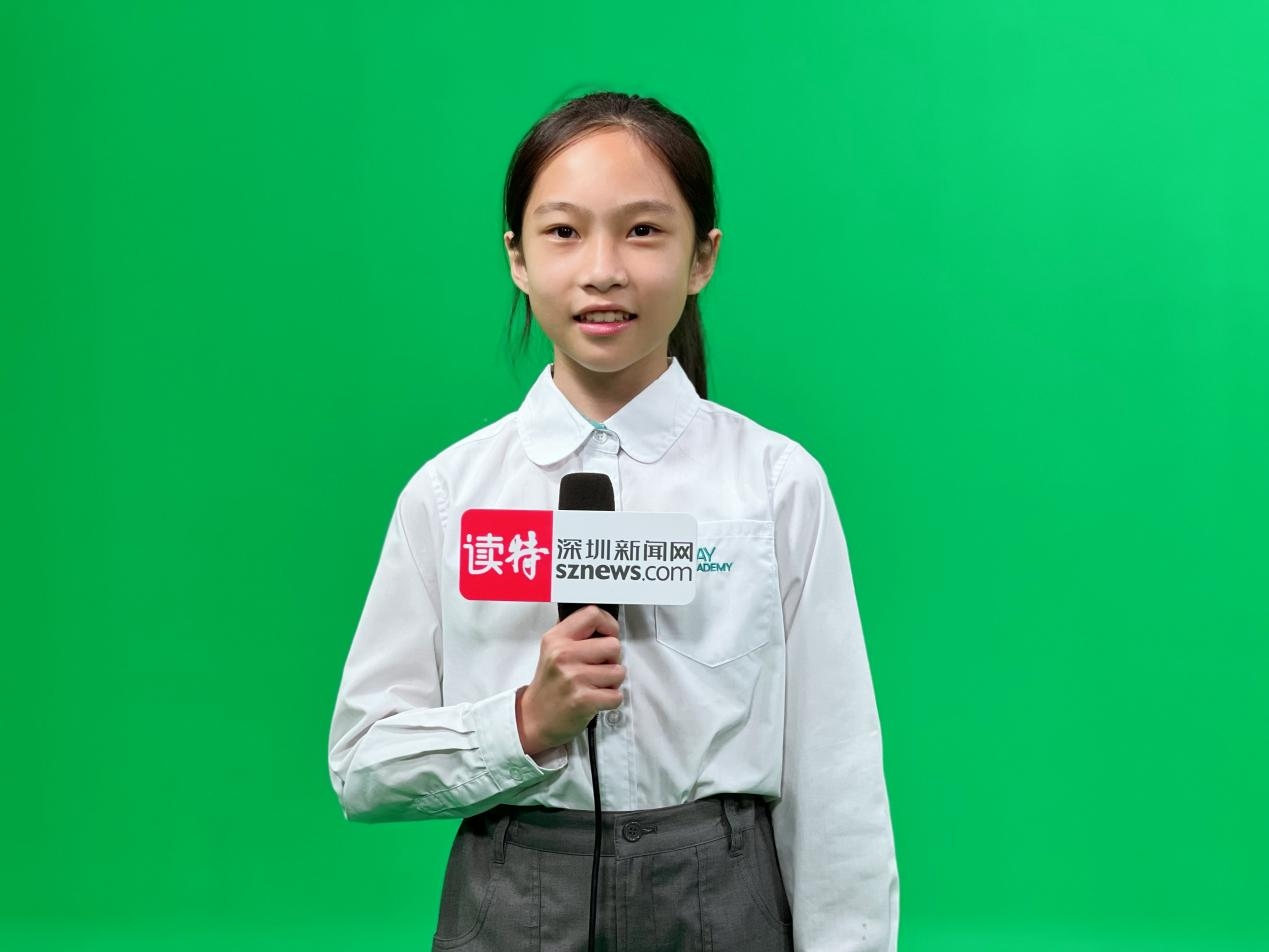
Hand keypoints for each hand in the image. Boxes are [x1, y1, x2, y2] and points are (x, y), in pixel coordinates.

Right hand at [516, 605, 624, 755]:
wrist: (534, 719)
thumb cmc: (550, 685)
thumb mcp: (552, 650)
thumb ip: (576, 635)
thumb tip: (605, 624)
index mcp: (556, 638)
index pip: (593, 614)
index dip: (609, 625)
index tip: (608, 636)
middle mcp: (563, 654)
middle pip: (614, 645)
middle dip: (612, 660)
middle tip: (598, 669)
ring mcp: (573, 677)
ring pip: (619, 672)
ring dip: (612, 682)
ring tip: (594, 686)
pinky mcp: (583, 700)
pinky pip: (616, 695)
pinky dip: (610, 700)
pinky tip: (594, 700)